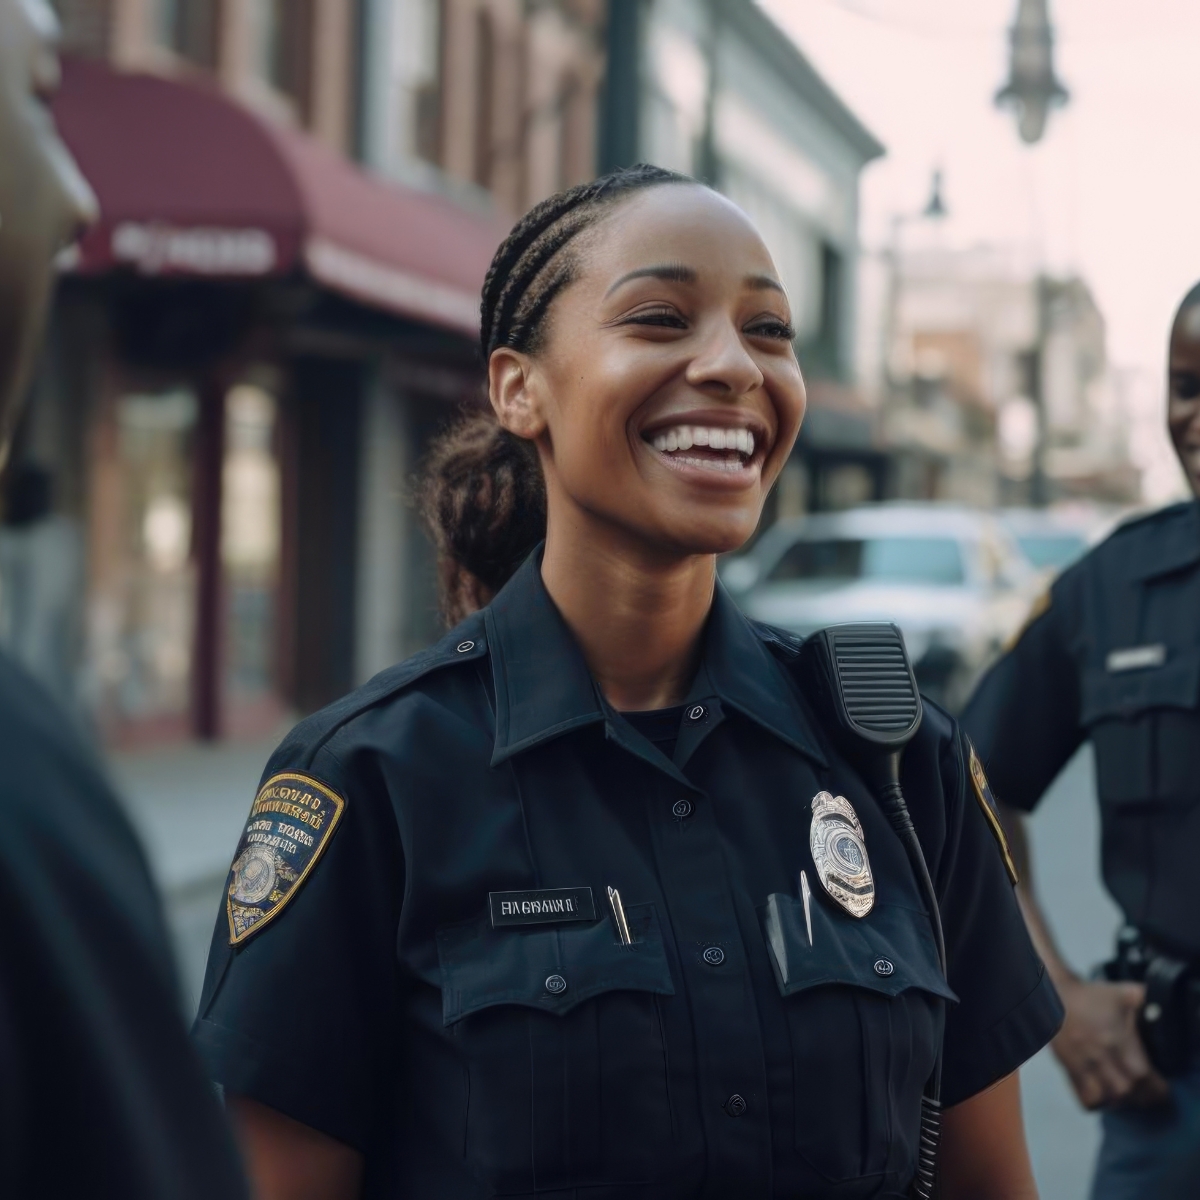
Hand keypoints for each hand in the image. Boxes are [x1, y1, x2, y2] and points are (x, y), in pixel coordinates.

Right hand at [1051, 978, 1170, 1109]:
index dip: (1156, 1086)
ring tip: (1128, 1095)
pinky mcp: (1068, 1068)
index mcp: (1115, 1037)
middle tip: (1148, 1092)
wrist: (1054, 993)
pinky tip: (1104, 1095)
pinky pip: (1084, 1099)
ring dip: (1120, 1101)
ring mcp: (1081, 1064)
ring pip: (1106, 1099)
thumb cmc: (1092, 995)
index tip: (1161, 1085)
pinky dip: (1097, 1103)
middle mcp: (1099, 1055)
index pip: (1141, 1074)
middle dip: (1141, 1096)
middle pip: (1125, 1091)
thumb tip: (1161, 1012)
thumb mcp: (1124, 993)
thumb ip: (1146, 1001)